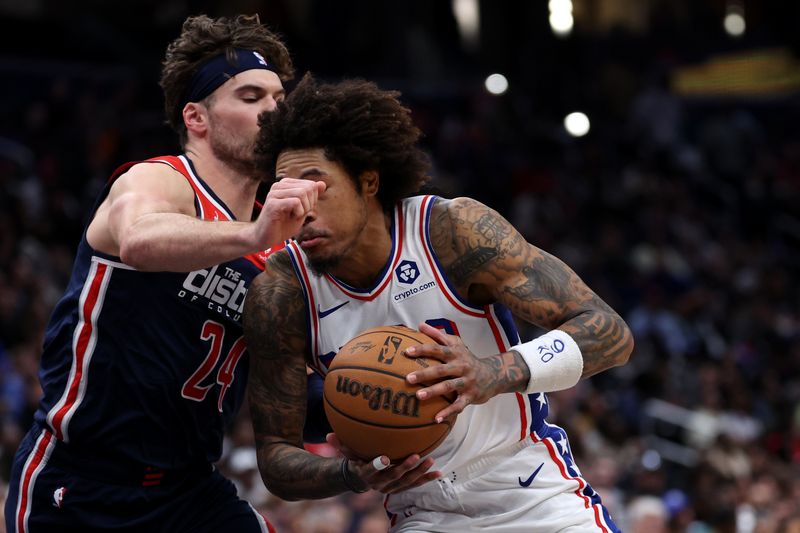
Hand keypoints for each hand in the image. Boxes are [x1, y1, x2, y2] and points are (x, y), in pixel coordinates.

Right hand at [255, 178, 325, 246]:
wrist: (266, 238)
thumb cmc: (283, 225)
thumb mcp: (302, 210)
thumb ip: (312, 196)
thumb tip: (322, 183)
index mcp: (285, 184)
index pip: (311, 185)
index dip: (313, 200)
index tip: (303, 210)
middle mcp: (278, 185)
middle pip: (308, 188)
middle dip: (310, 204)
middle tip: (300, 214)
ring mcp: (274, 193)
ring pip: (302, 193)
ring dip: (304, 209)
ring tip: (295, 216)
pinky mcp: (272, 204)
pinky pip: (295, 202)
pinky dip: (299, 213)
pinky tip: (291, 218)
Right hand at [326, 433, 440, 493]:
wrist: (361, 479)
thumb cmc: (355, 460)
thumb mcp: (347, 452)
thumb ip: (340, 444)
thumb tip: (329, 434)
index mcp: (365, 474)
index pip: (370, 471)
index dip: (377, 465)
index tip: (385, 458)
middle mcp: (378, 484)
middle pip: (392, 477)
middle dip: (404, 468)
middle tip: (415, 456)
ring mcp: (391, 487)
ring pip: (406, 482)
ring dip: (418, 473)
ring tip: (429, 461)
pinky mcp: (400, 488)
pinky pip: (414, 485)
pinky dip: (426, 479)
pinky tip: (438, 473)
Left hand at [404, 322, 500, 421]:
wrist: (494, 374)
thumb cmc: (467, 358)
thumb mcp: (456, 343)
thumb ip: (438, 335)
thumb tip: (420, 325)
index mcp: (455, 353)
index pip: (437, 349)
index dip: (422, 349)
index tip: (407, 352)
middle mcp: (461, 366)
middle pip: (441, 369)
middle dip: (425, 374)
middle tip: (408, 378)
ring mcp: (466, 382)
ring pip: (449, 387)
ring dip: (434, 392)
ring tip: (418, 396)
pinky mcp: (471, 396)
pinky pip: (459, 405)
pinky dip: (448, 412)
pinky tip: (436, 419)